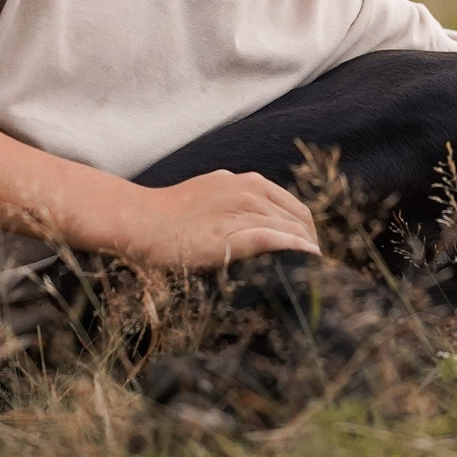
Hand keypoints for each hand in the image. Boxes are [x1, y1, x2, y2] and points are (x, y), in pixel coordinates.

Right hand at [104, 171, 319, 269]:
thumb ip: (237, 208)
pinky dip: (295, 250)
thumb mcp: (211, 198)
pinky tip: (307, 262)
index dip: (305, 231)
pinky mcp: (233, 234)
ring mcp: (242, 211)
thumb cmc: (170, 215)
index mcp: (247, 183)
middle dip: (311, 242)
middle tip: (315, 270)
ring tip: (315, 274)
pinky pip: (276, 239)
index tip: (308, 253)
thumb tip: (258, 230)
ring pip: (291, 229)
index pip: (293, 207)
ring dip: (307, 250)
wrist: (140, 220)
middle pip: (298, 218)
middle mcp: (250, 190)